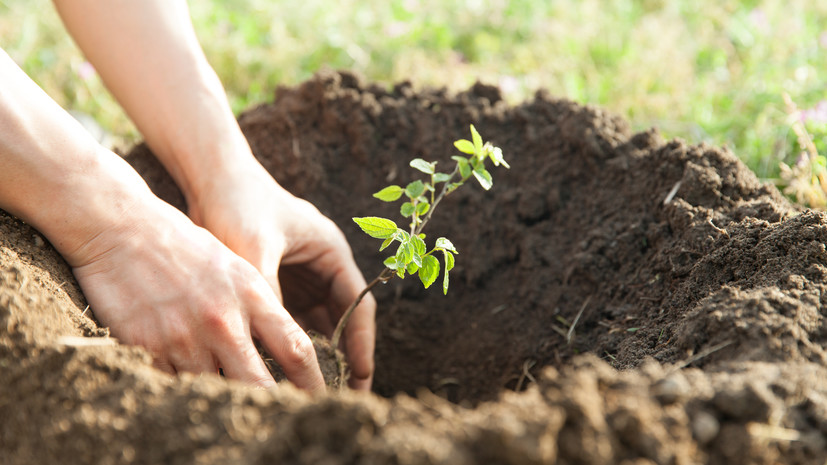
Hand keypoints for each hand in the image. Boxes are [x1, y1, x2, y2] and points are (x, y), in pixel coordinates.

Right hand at [70, 190, 325, 392]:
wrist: (124, 229)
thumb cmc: (186, 248)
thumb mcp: (237, 270)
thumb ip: (261, 310)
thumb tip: (282, 354)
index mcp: (253, 297)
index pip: (297, 351)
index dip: (314, 384)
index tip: (323, 401)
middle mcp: (224, 322)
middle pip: (260, 385)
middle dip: (275, 408)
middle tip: (282, 421)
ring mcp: (185, 338)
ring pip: (214, 392)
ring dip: (222, 401)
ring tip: (228, 407)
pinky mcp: (148, 348)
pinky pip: (173, 388)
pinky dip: (183, 393)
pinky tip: (186, 390)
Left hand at [187, 160, 375, 389]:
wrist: (207, 176)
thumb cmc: (237, 204)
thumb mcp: (255, 250)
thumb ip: (268, 294)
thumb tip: (275, 346)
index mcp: (331, 252)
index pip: (359, 304)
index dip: (363, 343)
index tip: (362, 377)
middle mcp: (320, 265)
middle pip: (342, 318)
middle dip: (343, 356)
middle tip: (342, 396)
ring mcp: (298, 274)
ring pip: (316, 322)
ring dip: (316, 353)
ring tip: (313, 391)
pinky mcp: (274, 281)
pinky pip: (288, 319)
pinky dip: (288, 343)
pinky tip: (280, 370)